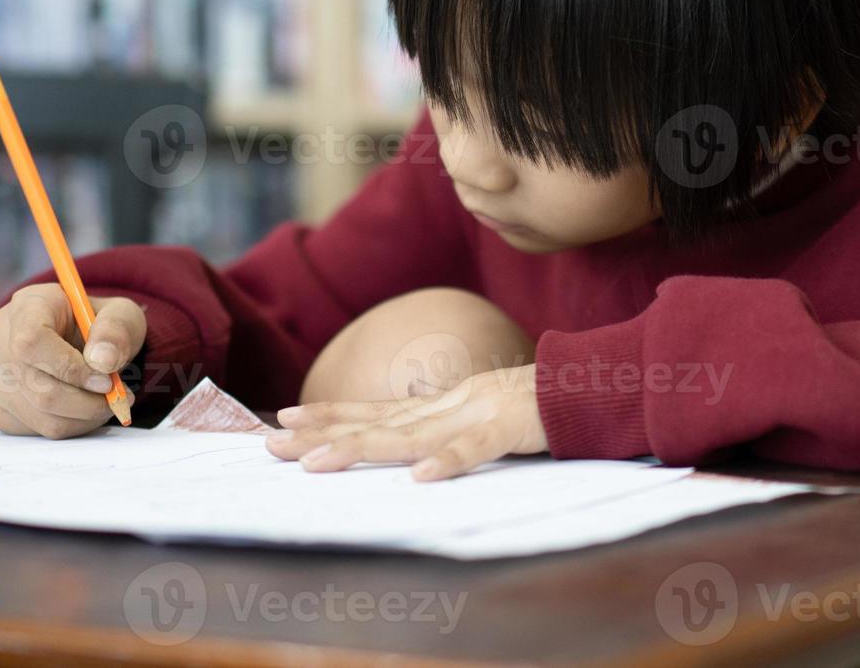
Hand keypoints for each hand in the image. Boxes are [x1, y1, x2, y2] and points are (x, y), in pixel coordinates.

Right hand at [0, 284, 143, 438]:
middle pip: (36, 387)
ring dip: (82, 417)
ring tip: (105, 403)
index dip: (70, 368)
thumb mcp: (120, 314)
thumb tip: (103, 361)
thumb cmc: (96, 325)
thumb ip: (117, 329)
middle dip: (86, 402)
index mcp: (27, 305)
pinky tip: (83, 409)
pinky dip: (69, 425)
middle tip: (118, 399)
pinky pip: (33, 429)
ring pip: (38, 415)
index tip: (106, 380)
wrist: (75, 338)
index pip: (31, 341)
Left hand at [268, 364, 546, 479]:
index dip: (328, 414)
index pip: (373, 411)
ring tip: (319, 463)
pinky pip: (476, 449)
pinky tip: (422, 477)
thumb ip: (446, 425)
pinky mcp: (508, 427)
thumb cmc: (535, 403)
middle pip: (375, 423)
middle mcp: (446, 406)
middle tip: (271, 445)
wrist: (588, 382)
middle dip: (321, 434)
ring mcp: (475, 414)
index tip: (283, 418)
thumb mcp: (480, 413)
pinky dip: (449, 461)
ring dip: (360, 449)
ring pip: (409, 436)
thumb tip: (413, 446)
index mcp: (439, 404)